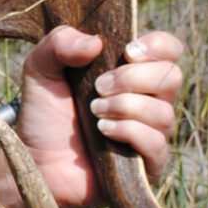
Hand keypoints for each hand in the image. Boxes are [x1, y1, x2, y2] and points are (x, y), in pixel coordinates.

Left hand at [0, 25, 183, 207]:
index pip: (170, 50)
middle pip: (172, 77)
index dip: (157, 46)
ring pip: (164, 112)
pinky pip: (156, 143)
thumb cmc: (43, 115)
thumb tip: (96, 42)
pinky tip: (103, 131)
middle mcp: (149, 101)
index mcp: (133, 72)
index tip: (127, 51)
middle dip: (133, 78)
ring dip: (126, 106)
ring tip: (95, 112)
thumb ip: (59, 44)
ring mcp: (151, 133)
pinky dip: (129, 131)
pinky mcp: (147, 165)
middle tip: (98, 87)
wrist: (35, 162)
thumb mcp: (40, 68)